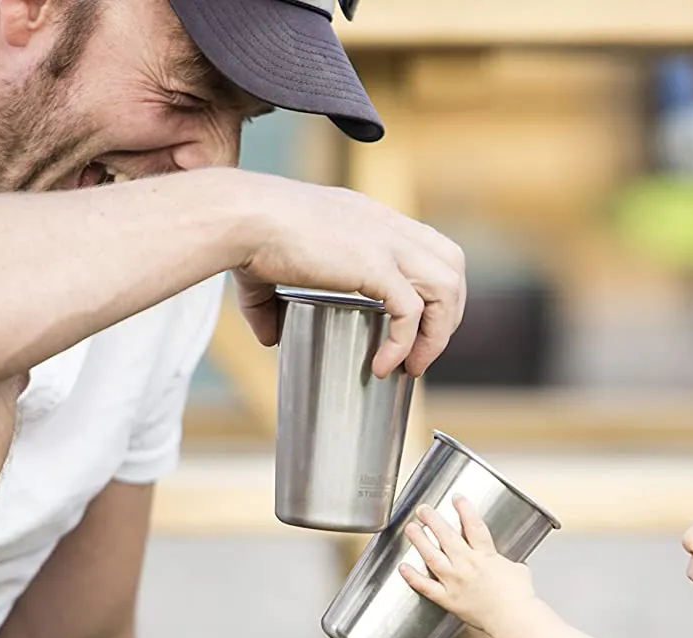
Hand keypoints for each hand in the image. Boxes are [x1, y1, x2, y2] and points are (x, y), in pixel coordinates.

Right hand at [228, 173, 465, 378]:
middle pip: (453, 263)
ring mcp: (384, 242)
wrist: (239, 217)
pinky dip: (404, 343)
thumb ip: (268, 304)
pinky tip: (383, 365)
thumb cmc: (245, 235)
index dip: (431, 289)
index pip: (428, 246)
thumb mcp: (266, 271)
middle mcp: (385, 225)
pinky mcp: (374, 264)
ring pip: (447, 287)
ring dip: (437, 333)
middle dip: (448, 313)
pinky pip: (411, 311)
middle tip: (422, 352)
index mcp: (368, 219)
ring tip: (412, 366)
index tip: (414, 327)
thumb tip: (269, 337)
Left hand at [399, 496, 537, 633]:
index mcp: (486, 555)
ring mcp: (455, 581)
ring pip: (432, 556)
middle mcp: (467, 565)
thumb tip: (511, 565)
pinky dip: (413, 577)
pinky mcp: (448, 599)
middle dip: (433, 520)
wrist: (514, 619)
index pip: (473, 525)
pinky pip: (426, 587)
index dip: (464, 509)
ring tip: (411, 528)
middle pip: (447, 536)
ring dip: (420, 541)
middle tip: (423, 509)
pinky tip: (403, 567)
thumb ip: (508, 563)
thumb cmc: (520, 597)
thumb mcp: (518, 571)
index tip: (456, 497)